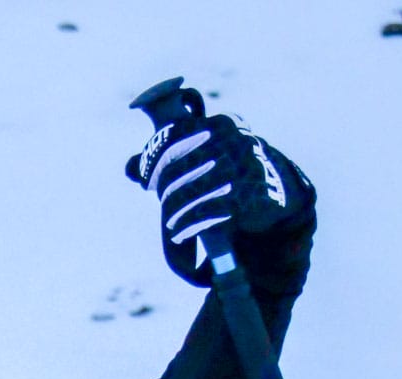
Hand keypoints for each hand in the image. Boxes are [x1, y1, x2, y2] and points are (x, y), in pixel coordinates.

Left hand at [126, 114, 313, 286]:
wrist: (272, 190)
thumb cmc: (227, 170)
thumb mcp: (203, 154)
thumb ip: (165, 156)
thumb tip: (129, 166)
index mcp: (221, 124)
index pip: (175, 137)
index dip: (155, 162)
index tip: (148, 181)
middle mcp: (236, 140)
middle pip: (182, 167)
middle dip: (167, 190)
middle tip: (163, 204)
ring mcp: (246, 167)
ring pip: (194, 191)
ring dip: (177, 213)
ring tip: (172, 225)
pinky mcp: (252, 195)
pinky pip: (211, 211)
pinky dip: (192, 224)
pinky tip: (183, 232)